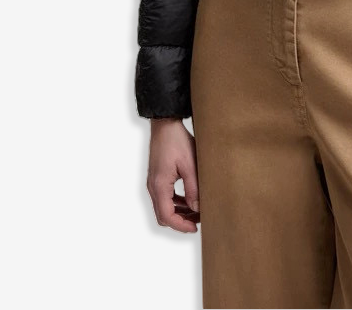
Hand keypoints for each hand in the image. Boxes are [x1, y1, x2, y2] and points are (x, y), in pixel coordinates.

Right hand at [146, 117, 200, 232]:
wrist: (165, 124)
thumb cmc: (177, 141)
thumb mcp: (189, 165)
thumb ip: (193, 188)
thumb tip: (197, 208)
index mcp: (159, 185)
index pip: (167, 216)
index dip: (181, 226)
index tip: (195, 228)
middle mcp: (153, 187)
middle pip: (163, 215)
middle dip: (180, 221)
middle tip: (198, 220)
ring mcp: (153, 182)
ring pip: (164, 207)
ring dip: (179, 212)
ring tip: (197, 211)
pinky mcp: (157, 178)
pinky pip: (165, 197)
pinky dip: (176, 203)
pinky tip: (189, 199)